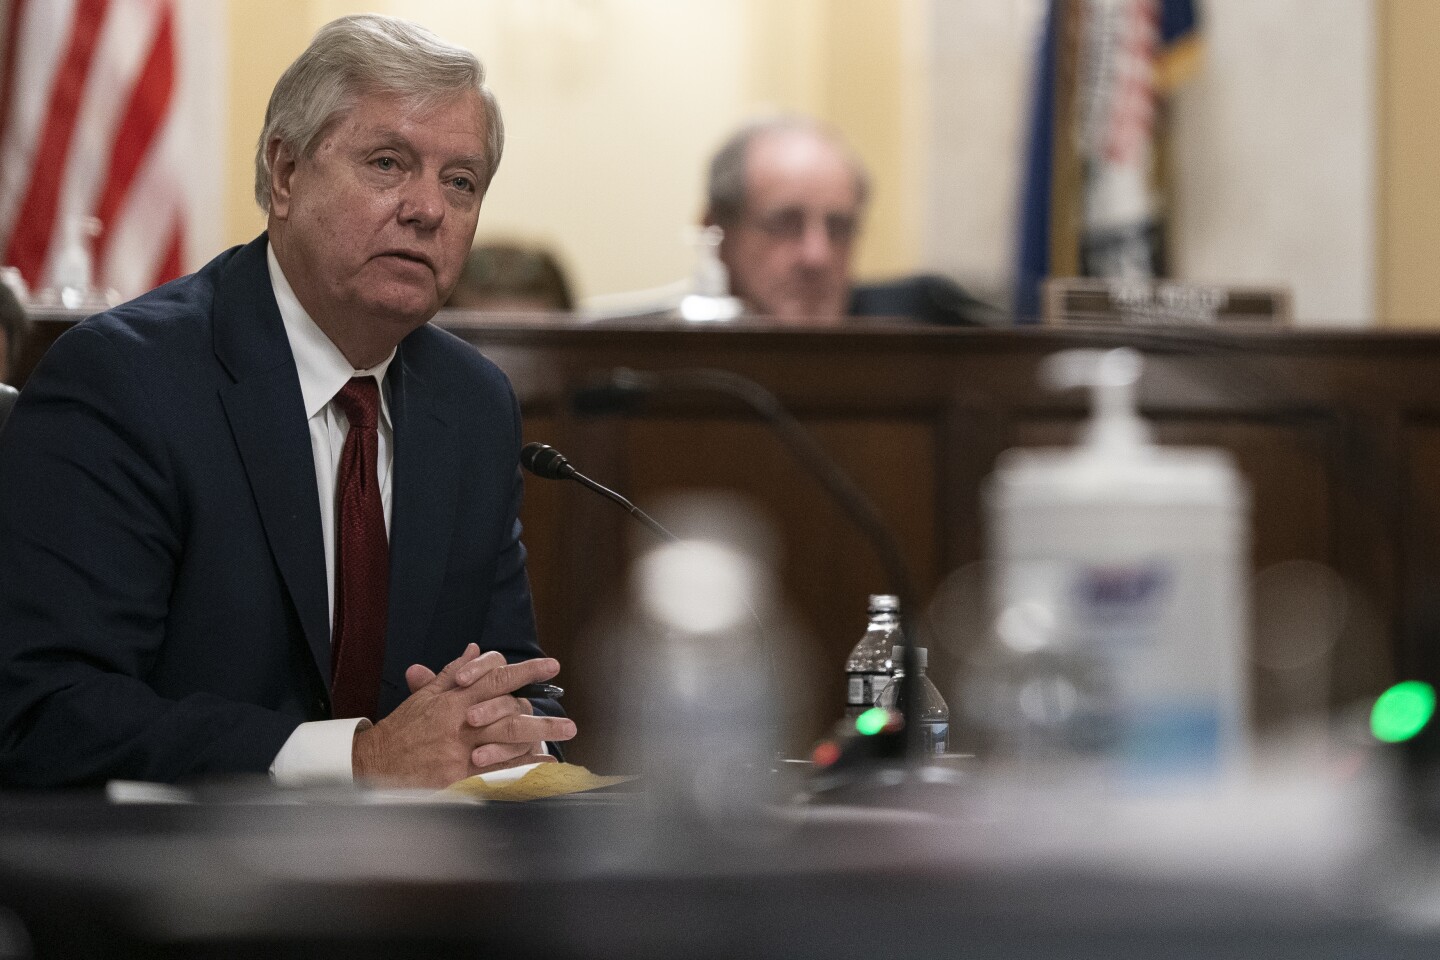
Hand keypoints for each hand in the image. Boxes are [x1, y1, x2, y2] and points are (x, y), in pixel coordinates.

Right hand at [352, 643, 575, 787]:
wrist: (373, 764)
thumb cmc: (402, 730)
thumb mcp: (425, 696)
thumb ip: (453, 672)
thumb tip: (476, 650)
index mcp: (454, 699)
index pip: (497, 678)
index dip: (526, 670)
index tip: (551, 666)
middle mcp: (460, 723)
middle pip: (509, 713)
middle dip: (543, 717)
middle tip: (570, 722)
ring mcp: (459, 751)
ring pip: (506, 741)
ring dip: (538, 741)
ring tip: (562, 743)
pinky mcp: (456, 777)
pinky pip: (495, 772)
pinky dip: (520, 769)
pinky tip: (540, 768)